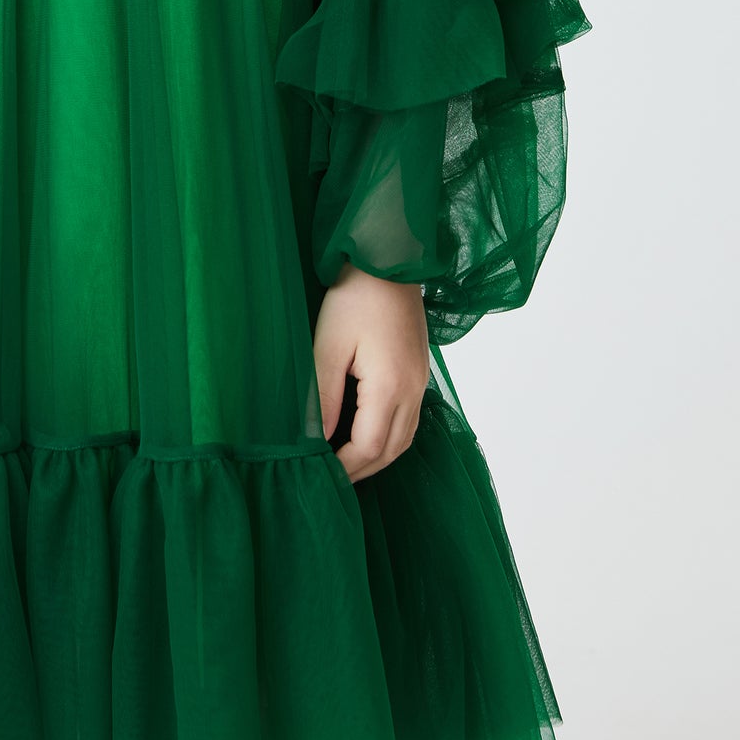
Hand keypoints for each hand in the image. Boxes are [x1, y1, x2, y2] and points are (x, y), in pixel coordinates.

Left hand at [314, 262, 429, 482]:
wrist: (389, 259)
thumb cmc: (354, 296)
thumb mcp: (328, 345)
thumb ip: (324, 397)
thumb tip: (318, 440)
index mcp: (391, 386)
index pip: (370, 447)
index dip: (345, 468)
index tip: (320, 476)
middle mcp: (413, 389)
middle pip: (393, 450)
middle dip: (361, 469)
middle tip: (331, 480)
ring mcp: (421, 381)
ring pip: (405, 438)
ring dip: (377, 456)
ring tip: (346, 463)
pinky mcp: (419, 371)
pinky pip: (410, 419)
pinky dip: (389, 437)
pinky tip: (366, 434)